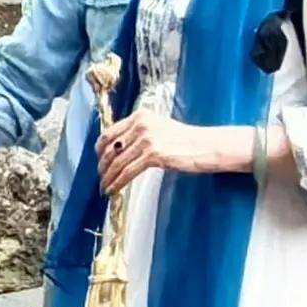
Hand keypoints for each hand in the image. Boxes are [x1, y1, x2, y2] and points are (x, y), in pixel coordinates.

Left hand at [96, 110, 253, 195]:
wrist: (207, 145)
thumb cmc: (185, 140)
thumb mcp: (159, 128)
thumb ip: (138, 134)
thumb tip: (117, 150)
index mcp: (140, 116)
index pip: (109, 132)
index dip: (100, 149)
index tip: (99, 160)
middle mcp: (140, 124)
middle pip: (110, 148)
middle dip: (102, 165)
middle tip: (101, 177)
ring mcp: (147, 139)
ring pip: (117, 162)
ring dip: (108, 177)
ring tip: (105, 187)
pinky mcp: (153, 154)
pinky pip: (127, 172)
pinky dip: (117, 183)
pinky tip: (113, 190)